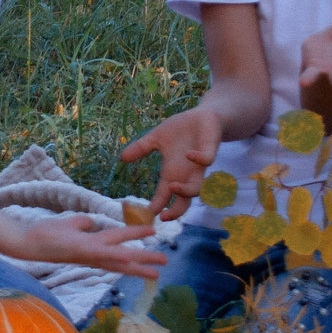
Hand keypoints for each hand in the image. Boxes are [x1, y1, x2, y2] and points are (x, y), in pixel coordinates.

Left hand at [15, 214, 167, 279]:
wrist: (27, 242)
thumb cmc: (45, 234)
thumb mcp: (68, 226)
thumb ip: (82, 224)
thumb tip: (92, 222)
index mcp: (92, 250)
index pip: (118, 255)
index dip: (135, 256)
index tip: (151, 258)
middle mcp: (94, 255)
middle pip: (124, 260)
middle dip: (145, 262)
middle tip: (165, 265)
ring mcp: (90, 254)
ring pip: (121, 257)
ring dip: (142, 260)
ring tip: (161, 262)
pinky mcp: (83, 250)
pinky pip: (106, 253)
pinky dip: (121, 256)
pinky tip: (133, 256)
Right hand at [120, 105, 226, 221]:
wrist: (204, 116)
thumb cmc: (180, 129)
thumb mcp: (156, 137)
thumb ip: (141, 148)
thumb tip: (122, 158)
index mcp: (173, 172)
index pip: (164, 196)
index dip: (156, 207)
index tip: (146, 215)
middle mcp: (186, 173)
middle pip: (183, 201)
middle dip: (175, 212)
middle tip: (163, 216)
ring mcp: (199, 164)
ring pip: (197, 187)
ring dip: (185, 191)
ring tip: (172, 187)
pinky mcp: (210, 149)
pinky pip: (207, 160)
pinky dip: (198, 159)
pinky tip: (188, 154)